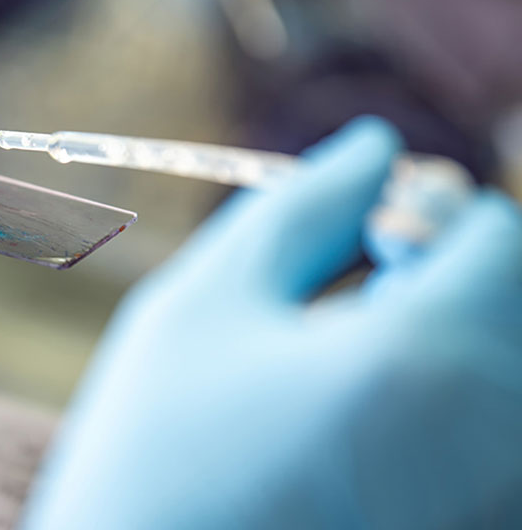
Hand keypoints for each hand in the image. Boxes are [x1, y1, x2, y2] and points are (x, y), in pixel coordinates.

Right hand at [23, 118, 521, 528]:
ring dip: (440, 343)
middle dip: (440, 279)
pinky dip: (441, 411)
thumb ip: (302, 208)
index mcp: (426, 357)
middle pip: (510, 303)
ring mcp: (490, 499)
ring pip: (499, 372)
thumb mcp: (202, 305)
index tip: (359, 239)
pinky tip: (354, 434)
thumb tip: (377, 146)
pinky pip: (486, 438)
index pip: (496, 233)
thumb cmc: (155, 453)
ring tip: (338, 373)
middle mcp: (495, 436)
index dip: (425, 213)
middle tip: (344, 302)